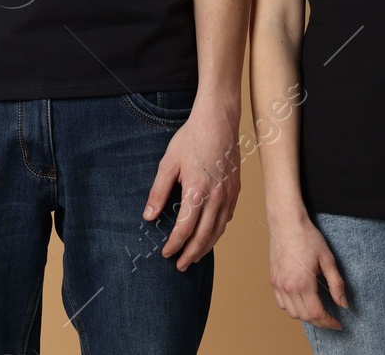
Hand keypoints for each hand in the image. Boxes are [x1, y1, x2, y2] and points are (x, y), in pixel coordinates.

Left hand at [142, 102, 240, 270]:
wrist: (219, 119)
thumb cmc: (192, 137)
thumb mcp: (168, 163)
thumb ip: (158, 192)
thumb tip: (149, 217)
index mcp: (197, 191)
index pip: (185, 230)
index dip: (174, 245)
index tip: (165, 253)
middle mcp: (216, 197)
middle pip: (204, 236)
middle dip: (191, 254)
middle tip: (180, 266)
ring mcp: (229, 194)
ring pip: (219, 230)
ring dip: (206, 247)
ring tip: (194, 257)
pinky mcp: (236, 189)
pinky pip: (227, 218)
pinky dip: (218, 231)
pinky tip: (211, 234)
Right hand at [268, 209, 347, 329]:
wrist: (287, 222)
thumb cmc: (308, 237)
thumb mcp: (328, 259)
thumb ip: (336, 284)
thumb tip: (343, 304)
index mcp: (304, 283)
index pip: (316, 314)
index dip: (329, 322)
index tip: (337, 323)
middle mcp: (288, 287)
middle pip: (304, 317)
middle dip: (320, 321)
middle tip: (331, 319)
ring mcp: (279, 284)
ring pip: (292, 313)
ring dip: (305, 316)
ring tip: (317, 310)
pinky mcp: (273, 280)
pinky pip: (282, 303)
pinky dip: (292, 307)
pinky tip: (301, 301)